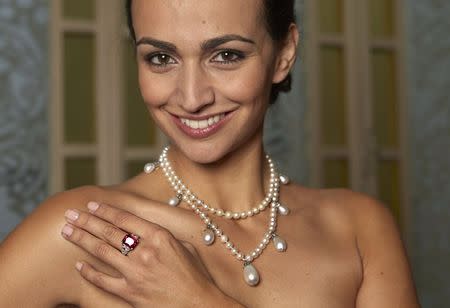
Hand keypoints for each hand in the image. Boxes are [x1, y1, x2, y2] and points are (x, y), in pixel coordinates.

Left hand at [60, 201, 235, 306]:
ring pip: (102, 251)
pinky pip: (103, 280)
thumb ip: (165, 235)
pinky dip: (89, 272)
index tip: (91, 205)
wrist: (198, 304)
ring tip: (67, 231)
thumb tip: (151, 226)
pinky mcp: (130, 292)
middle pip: (109, 231)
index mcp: (159, 237)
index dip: (106, 210)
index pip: (126, 218)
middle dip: (87, 220)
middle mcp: (145, 251)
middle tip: (70, 214)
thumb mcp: (185, 246)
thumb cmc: (195, 276)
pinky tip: (79, 265)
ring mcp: (135, 272)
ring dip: (82, 239)